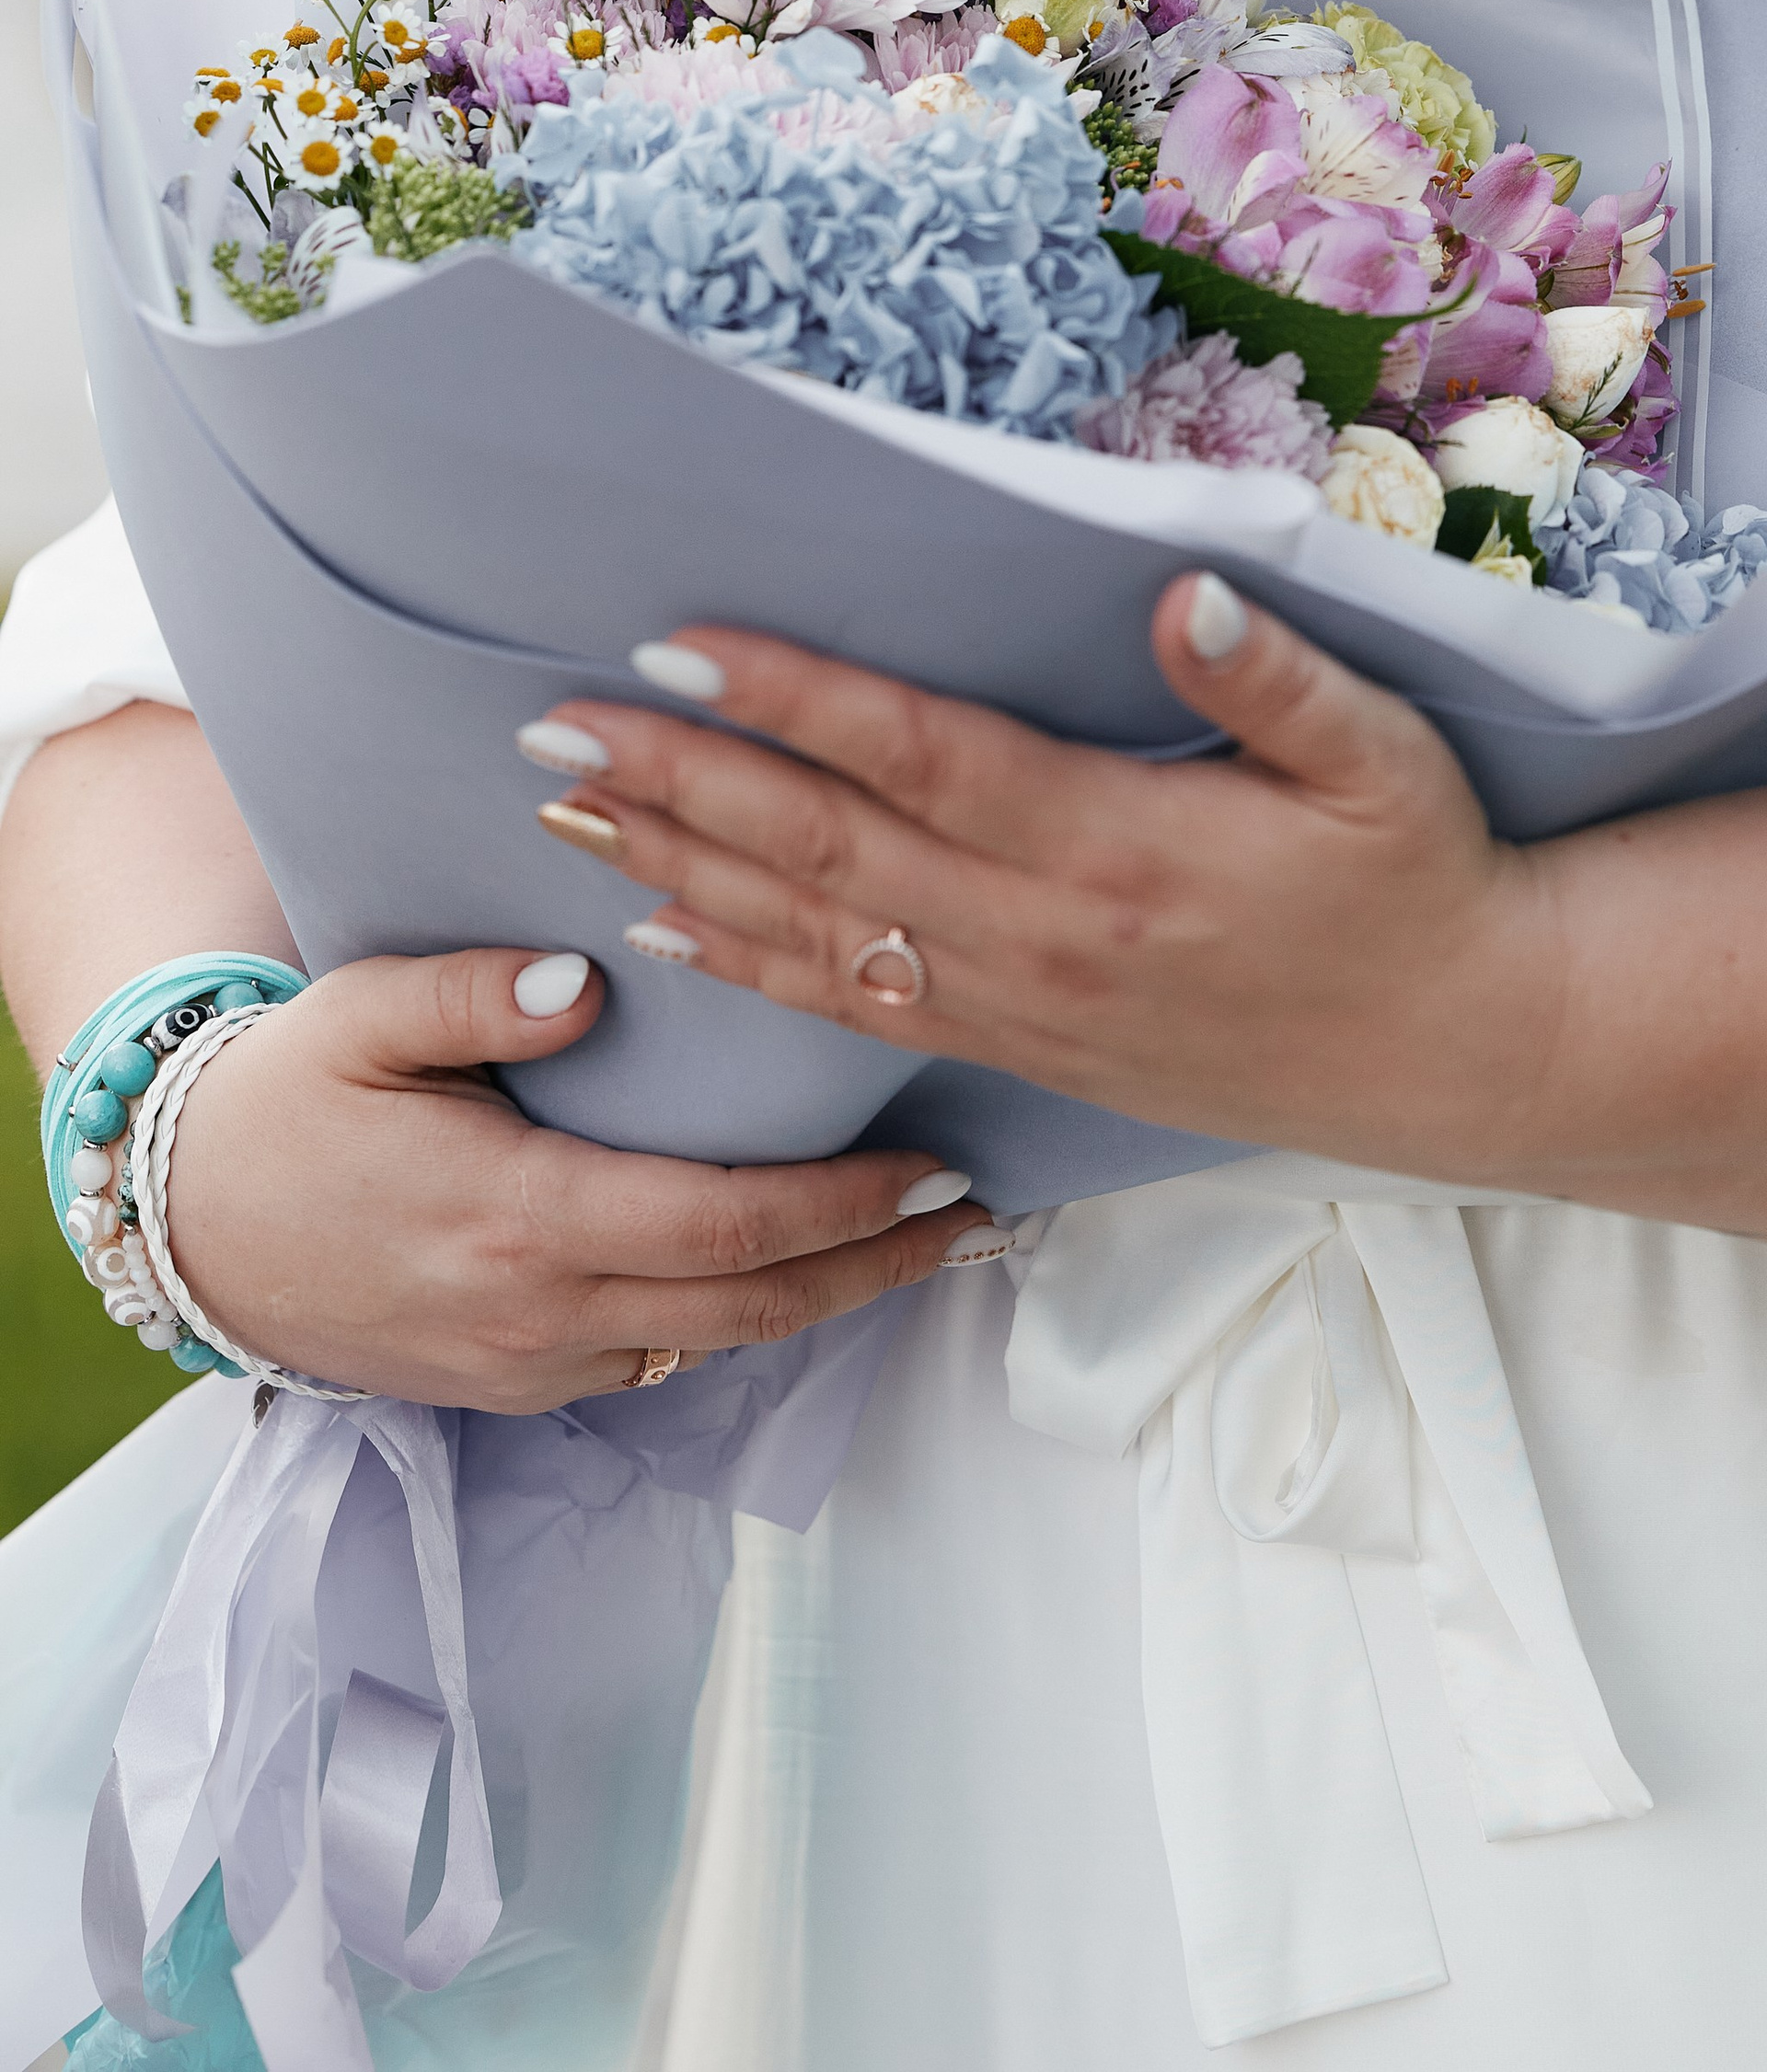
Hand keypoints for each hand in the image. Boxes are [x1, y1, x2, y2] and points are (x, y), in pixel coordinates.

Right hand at [163, 947, 991, 1406]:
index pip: (724, 1222)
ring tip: (923, 1247)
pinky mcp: (514, 1386)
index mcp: (515, 1218)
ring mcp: (528, 1365)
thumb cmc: (280, 1104)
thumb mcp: (360, 1014)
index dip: (845, 1204)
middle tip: (977, 1215)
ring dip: (826, 1300)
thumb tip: (593, 985)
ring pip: (715, 1344)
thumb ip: (478, 990)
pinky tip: (799, 1275)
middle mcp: (535, 1313)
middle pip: (752, 1305)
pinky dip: (742, 1320)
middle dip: (877, 1264)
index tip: (934, 1165)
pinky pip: (656, 1358)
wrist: (184, 1228)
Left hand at [522, 577, 1551, 1177]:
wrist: (1453, 1051)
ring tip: (564, 814)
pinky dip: (748, 968)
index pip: (919, 758)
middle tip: (552, 725)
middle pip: (825, 850)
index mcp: (1116, 846)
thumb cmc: (1417, 883)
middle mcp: (1043, 934)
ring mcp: (1020, 1004)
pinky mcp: (1018, 1048)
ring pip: (812, 936)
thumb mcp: (1382, 758)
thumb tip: (1179, 593)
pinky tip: (669, 930)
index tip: (677, 646)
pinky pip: (853, 1009)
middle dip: (679, 784)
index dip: (792, 703)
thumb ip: (1270, 678)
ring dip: (679, 871)